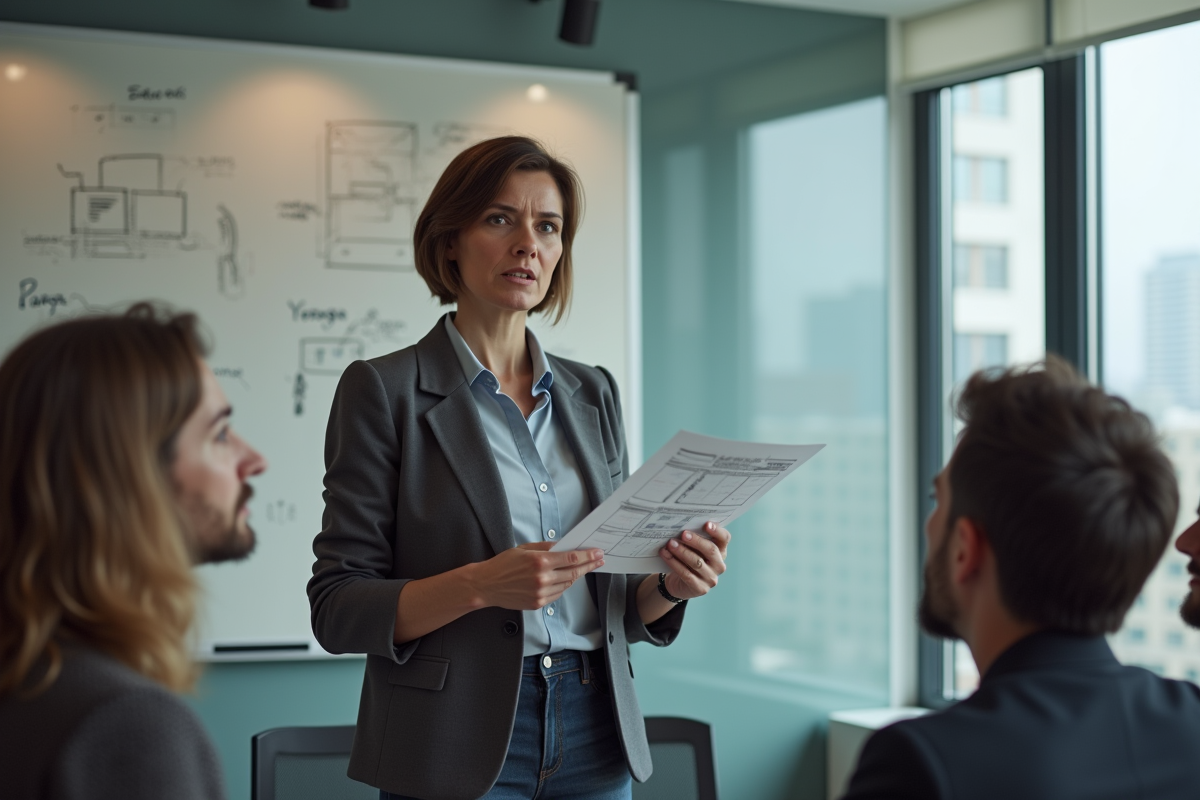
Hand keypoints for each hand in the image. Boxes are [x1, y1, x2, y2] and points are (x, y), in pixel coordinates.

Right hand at [470, 542, 604, 610]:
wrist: (487, 585)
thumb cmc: (503, 564)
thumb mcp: (525, 549)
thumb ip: (546, 548)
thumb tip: (564, 546)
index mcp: (540, 561)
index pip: (571, 558)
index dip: (587, 556)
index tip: (597, 553)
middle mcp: (543, 578)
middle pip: (573, 572)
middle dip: (588, 566)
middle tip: (599, 560)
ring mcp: (541, 593)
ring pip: (567, 584)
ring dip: (576, 576)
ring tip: (583, 568)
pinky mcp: (538, 603)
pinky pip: (557, 594)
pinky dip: (564, 586)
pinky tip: (566, 579)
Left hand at [660, 521, 729, 600]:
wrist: (680, 583)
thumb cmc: (688, 559)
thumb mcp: (694, 548)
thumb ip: (695, 537)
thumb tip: (685, 523)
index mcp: (721, 551)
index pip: (724, 538)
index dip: (717, 531)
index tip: (706, 524)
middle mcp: (719, 565)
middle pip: (711, 550)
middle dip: (696, 541)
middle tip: (683, 534)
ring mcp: (711, 578)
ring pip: (697, 562)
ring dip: (682, 551)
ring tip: (670, 543)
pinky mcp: (700, 588)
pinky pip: (686, 574)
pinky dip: (674, 563)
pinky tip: (665, 554)